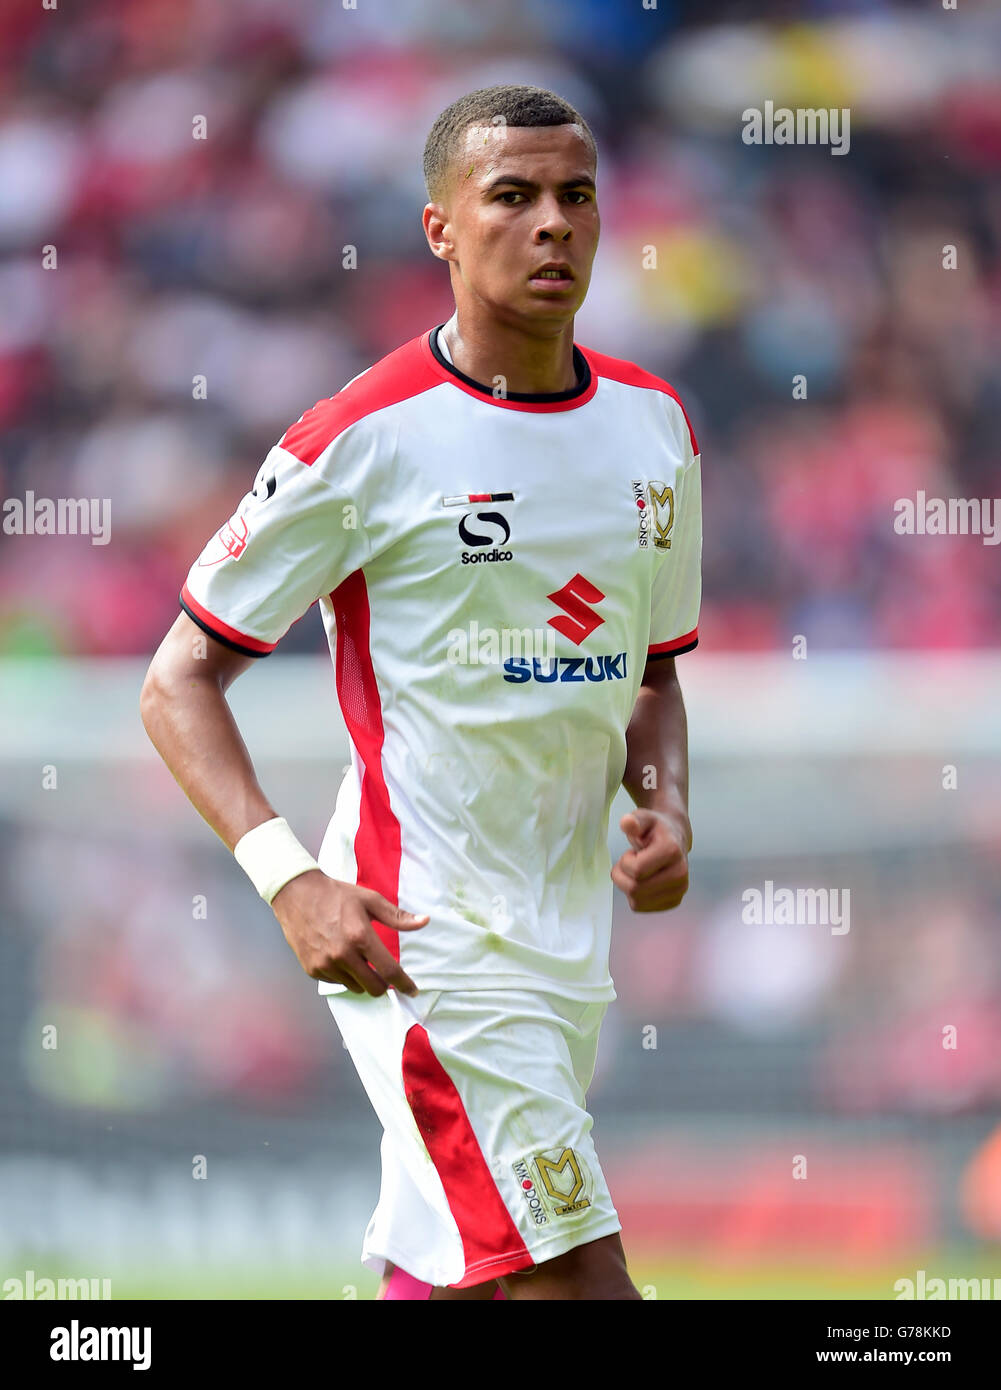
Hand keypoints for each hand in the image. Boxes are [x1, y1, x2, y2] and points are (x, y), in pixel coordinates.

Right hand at [271, 870, 427, 995]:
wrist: (297, 894)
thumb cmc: (336, 895)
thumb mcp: (370, 900)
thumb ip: (398, 916)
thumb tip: (424, 921)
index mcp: (360, 937)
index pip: (389, 971)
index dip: (404, 984)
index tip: (412, 991)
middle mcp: (343, 955)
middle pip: (374, 988)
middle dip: (383, 983)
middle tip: (383, 972)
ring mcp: (325, 964)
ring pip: (355, 987)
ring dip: (362, 978)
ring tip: (358, 957)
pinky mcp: (312, 969)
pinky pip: (337, 982)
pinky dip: (344, 975)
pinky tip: (340, 956)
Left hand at [611, 809, 689, 911]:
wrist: (675, 838)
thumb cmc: (655, 829)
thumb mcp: (643, 818)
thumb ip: (634, 821)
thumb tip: (627, 822)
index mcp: (672, 851)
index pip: (636, 870)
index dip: (625, 862)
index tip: (632, 853)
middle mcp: (680, 873)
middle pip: (635, 889)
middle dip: (622, 876)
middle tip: (630, 863)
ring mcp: (679, 890)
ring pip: (636, 902)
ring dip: (628, 886)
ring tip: (638, 871)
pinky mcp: (674, 902)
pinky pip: (642, 907)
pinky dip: (635, 896)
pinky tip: (643, 881)